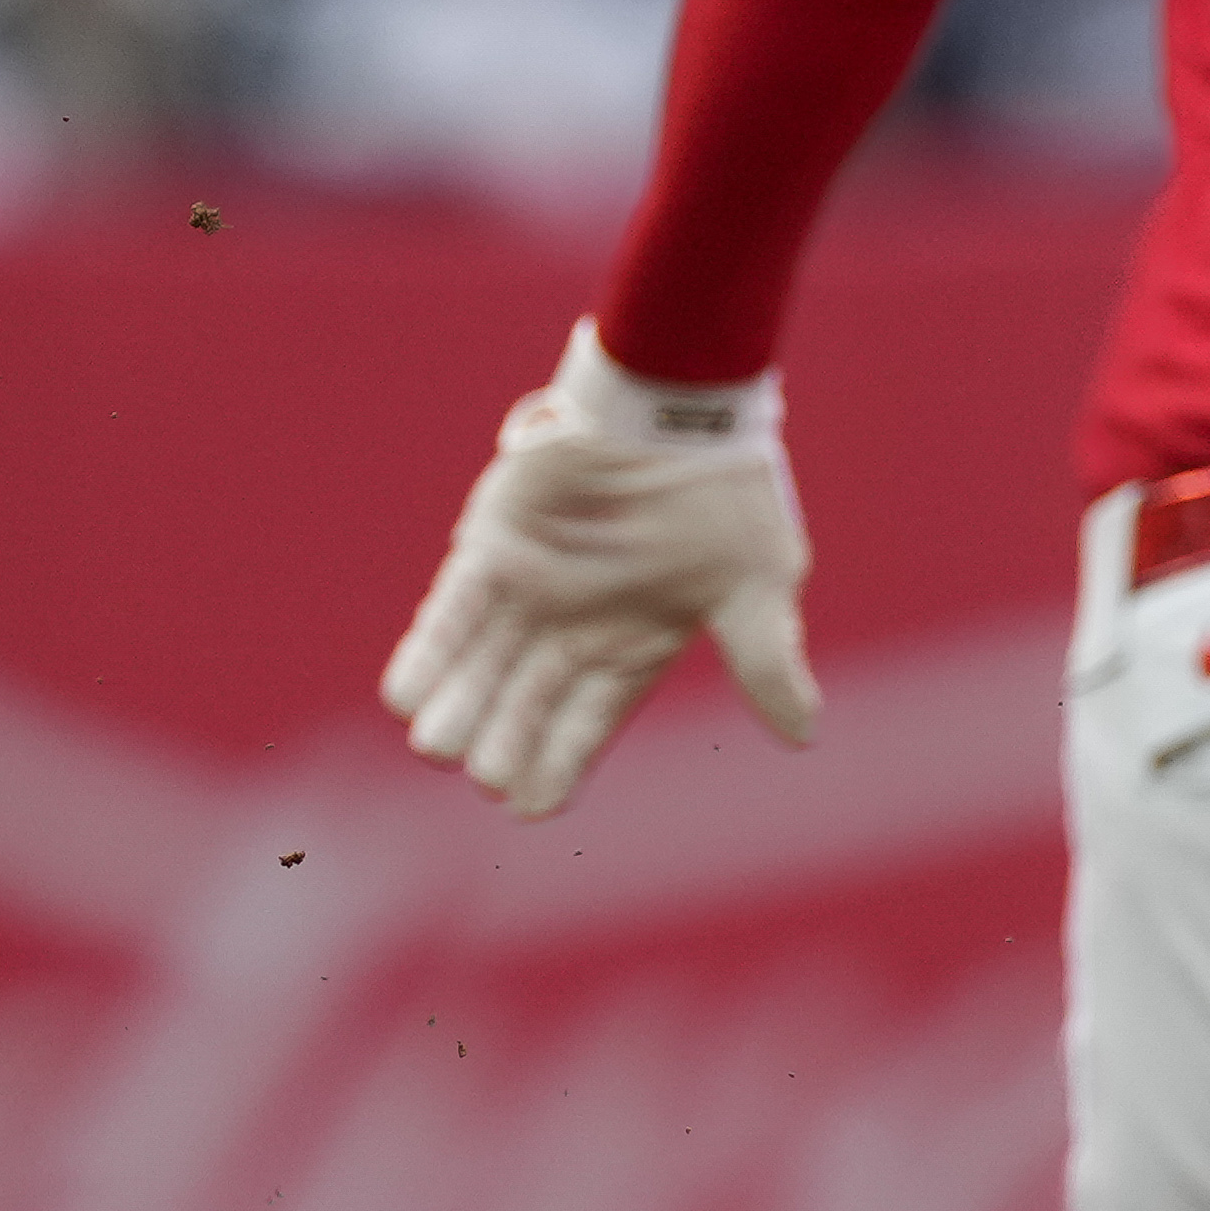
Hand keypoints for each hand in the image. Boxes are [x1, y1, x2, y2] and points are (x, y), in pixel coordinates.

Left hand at [377, 319, 817, 819]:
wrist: (677, 404)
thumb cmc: (726, 494)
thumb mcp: (758, 585)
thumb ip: (766, 661)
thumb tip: (804, 735)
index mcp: (633, 646)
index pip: (589, 719)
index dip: (559, 762)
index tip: (527, 807)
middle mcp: (574, 627)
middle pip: (528, 701)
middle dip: (504, 740)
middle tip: (484, 776)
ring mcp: (529, 587)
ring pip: (483, 663)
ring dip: (458, 704)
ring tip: (435, 746)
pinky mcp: (492, 546)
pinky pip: (451, 609)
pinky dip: (430, 649)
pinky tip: (405, 693)